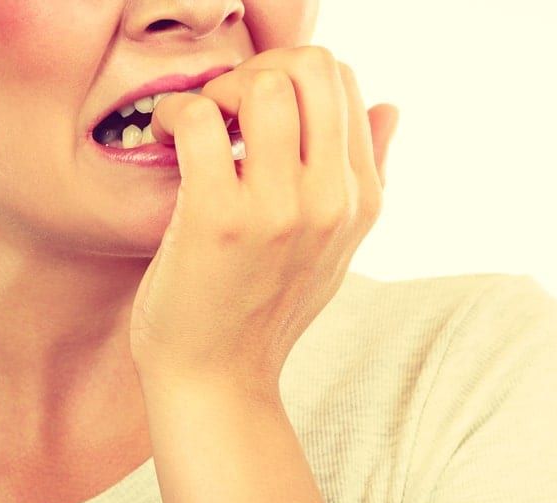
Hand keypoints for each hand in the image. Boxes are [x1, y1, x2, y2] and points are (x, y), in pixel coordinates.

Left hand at [129, 46, 398, 397]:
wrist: (218, 381)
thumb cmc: (264, 311)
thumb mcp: (336, 247)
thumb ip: (369, 174)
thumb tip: (391, 107)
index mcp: (361, 200)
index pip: (345, 83)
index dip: (290, 79)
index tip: (252, 113)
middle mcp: (332, 200)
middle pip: (313, 67)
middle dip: (259, 70)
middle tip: (225, 109)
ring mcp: (280, 210)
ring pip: (264, 84)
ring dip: (219, 90)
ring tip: (198, 126)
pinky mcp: (221, 220)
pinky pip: (203, 120)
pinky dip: (176, 115)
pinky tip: (166, 138)